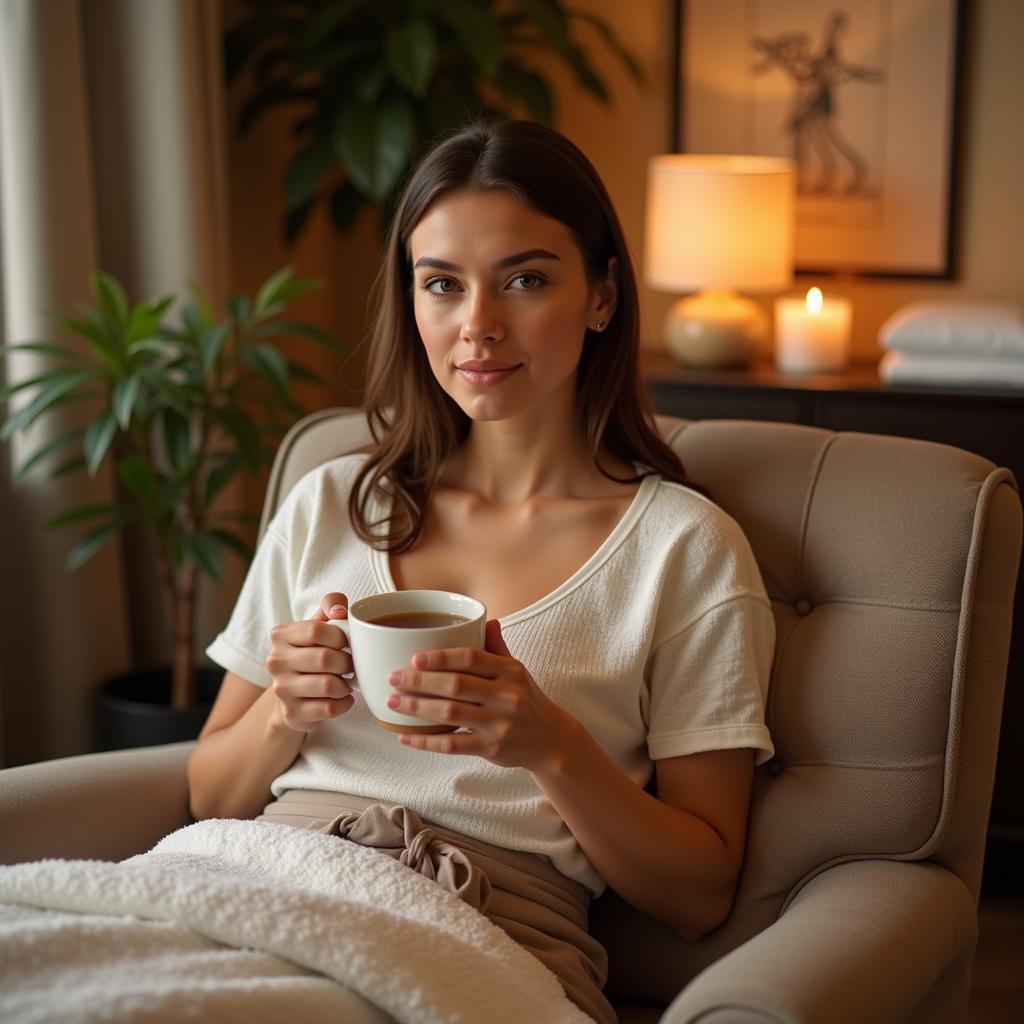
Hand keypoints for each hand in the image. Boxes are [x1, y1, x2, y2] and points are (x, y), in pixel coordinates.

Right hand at [266, 592, 355, 733]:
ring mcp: (281, 689)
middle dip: (347, 662)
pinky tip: (343, 697)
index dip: (340, 636)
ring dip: (346, 684)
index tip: (346, 643)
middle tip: (351, 664)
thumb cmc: (312, 652)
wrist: (293, 694)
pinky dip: (345, 703)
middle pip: (325, 659)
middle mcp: (275, 661)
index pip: (316, 630)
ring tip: (347, 681)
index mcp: (280, 635)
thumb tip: (340, 610)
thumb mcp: (319, 624)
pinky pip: (330, 708)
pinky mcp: (292, 713)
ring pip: (328, 685)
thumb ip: (331, 606)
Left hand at [386, 619, 576, 771]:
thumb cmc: (526, 699)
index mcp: (510, 671)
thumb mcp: (516, 670)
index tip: (414, 657)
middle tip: (393, 678)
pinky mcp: (491, 749)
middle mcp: (507, 696)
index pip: (471, 658)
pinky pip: (452, 745)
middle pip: (456, 685)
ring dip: (417, 707)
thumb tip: (485, 617)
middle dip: (420, 681)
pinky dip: (426, 742)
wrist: (550, 739)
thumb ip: (497, 646)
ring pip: (451, 713)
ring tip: (393, 702)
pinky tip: (405, 736)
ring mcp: (499, 724)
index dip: (441, 657)